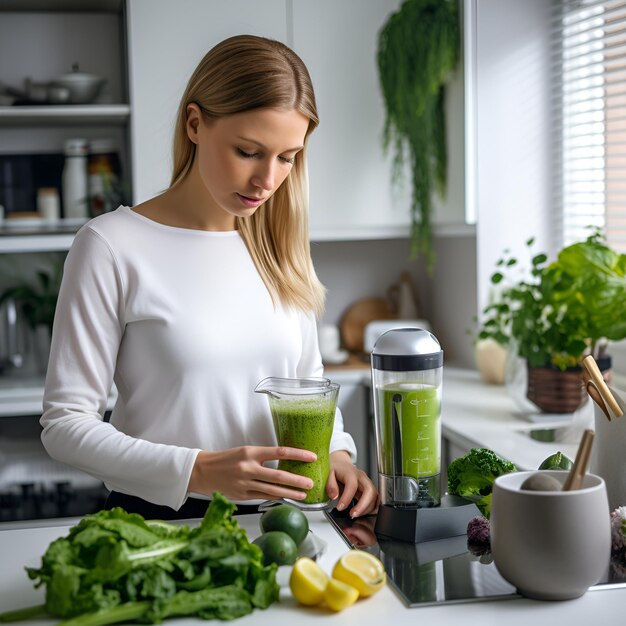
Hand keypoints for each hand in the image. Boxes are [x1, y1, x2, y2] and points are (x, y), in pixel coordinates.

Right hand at [188, 446, 315, 501]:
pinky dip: (276, 498)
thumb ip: (262, 457)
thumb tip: (284, 462)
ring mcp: (245, 483)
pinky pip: (263, 497)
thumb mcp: (244, 451)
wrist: (203, 471)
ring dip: (290, 493)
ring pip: (272, 490)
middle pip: (278, 475)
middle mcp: (248, 467)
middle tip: (311, 483)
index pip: (280, 451)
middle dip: (297, 480)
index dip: (298, 454)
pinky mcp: (242, 495)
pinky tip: (286, 498)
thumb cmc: (226, 459)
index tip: (311, 457)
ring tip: (303, 495)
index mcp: (251, 452)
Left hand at [326, 450, 378, 516]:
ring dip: (367, 509)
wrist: (340, 464)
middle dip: (363, 506)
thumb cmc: (335, 469)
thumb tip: (334, 496)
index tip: (340, 507)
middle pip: (370, 491)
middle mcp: (361, 477)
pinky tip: (362, 512)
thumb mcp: (328, 473)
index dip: (347, 498)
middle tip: (352, 514)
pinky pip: (375, 500)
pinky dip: (371, 508)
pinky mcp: (369, 489)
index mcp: (350, 472)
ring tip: (355, 514)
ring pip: (374, 496)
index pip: (352, 485)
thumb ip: (330, 484)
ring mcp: (367, 483)